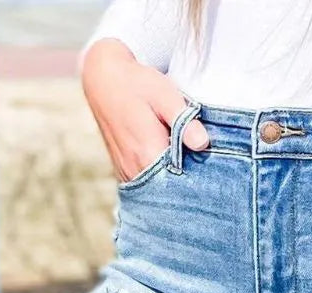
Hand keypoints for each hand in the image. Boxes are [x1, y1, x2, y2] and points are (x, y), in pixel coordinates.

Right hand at [81, 38, 208, 182]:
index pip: (181, 182)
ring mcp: (127, 175)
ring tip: (185, 161)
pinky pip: (147, 187)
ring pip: (158, 191)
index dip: (198, 177)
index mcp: (148, 154)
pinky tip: (168, 163)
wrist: (104, 81)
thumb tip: (202, 143)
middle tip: (199, 161)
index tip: (207, 165)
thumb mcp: (165, 95)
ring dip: (173, 182)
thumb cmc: (137, 85)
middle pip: (170, 190)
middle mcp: (135, 170)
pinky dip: (160, 180)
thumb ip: (184, 120)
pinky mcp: (123, 173)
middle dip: (187, 181)